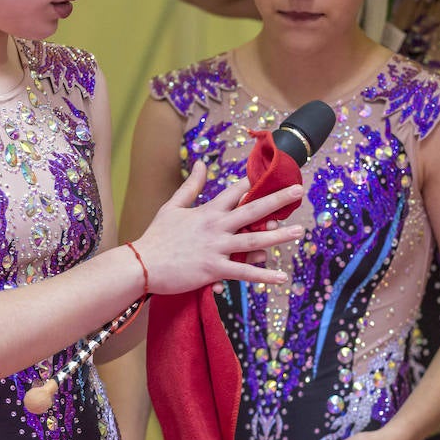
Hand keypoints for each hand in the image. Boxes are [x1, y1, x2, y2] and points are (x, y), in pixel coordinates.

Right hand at [132, 170, 305, 294]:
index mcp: (208, 211)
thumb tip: (201, 162)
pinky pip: (243, 273)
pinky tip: (281, 277)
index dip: (254, 181)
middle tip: (298, 191)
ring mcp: (216, 248)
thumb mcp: (172, 206)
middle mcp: (216, 226)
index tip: (272, 173)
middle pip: (252, 210)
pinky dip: (263, 275)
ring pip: (254, 241)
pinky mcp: (213, 269)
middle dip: (277, 199)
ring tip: (298, 231)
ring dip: (278, 236)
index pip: (235, 191)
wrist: (141, 265)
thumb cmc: (157, 236)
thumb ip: (191, 185)